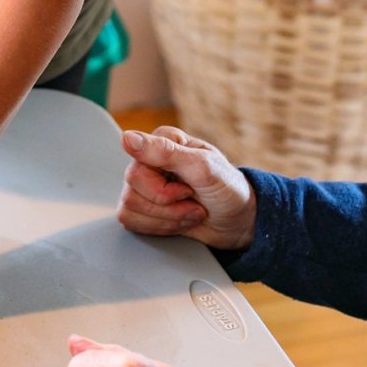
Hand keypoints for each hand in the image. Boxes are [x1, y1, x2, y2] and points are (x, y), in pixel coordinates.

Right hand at [117, 126, 256, 251]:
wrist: (240, 221)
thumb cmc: (228, 188)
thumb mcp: (204, 167)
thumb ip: (165, 151)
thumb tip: (126, 138)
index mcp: (161, 142)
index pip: (136, 170)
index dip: (162, 190)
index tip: (188, 189)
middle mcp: (149, 161)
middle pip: (131, 192)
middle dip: (168, 207)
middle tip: (192, 201)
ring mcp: (145, 185)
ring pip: (129, 209)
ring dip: (167, 219)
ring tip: (190, 211)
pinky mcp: (144, 207)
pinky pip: (131, 222)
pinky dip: (160, 228)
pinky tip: (179, 220)